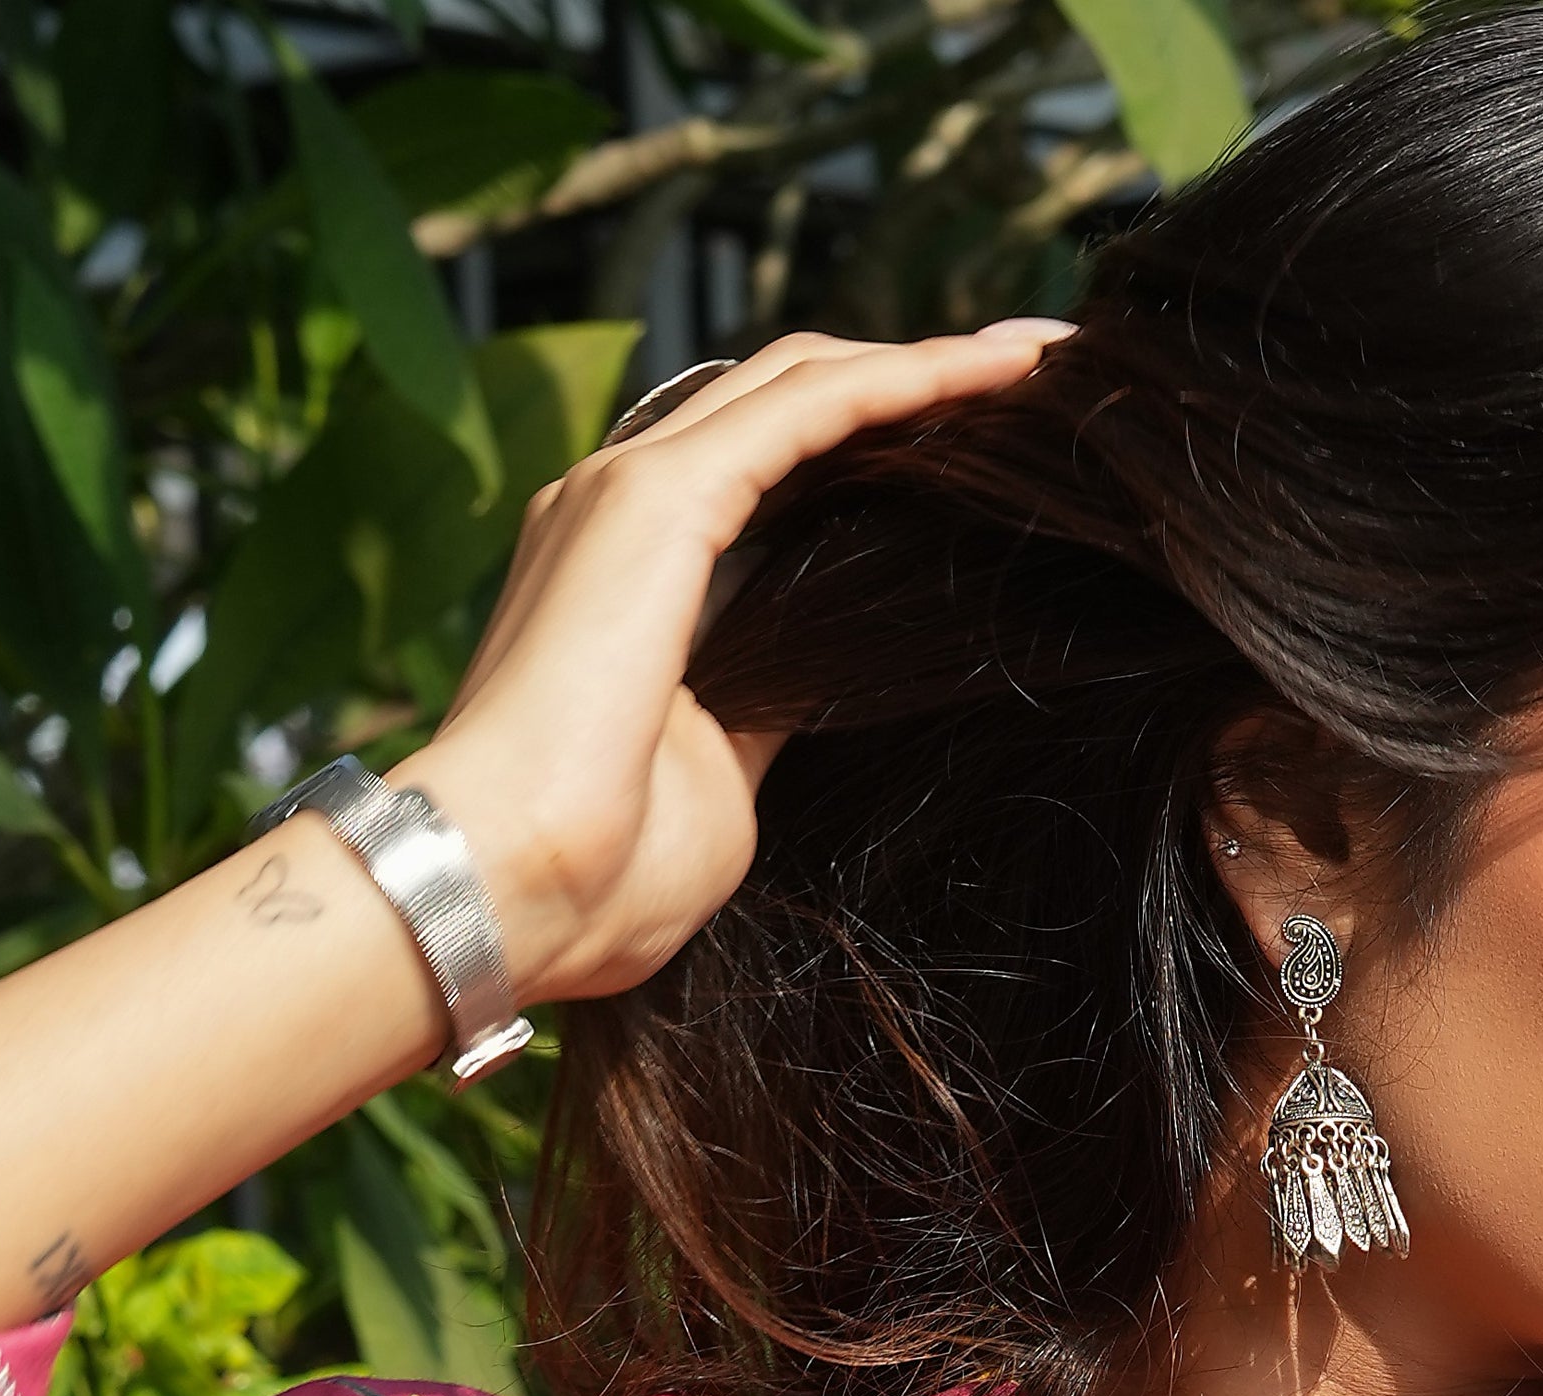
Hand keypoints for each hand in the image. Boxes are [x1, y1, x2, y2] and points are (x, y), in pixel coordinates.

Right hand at [408, 322, 1068, 1004]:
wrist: (506, 890)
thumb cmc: (600, 876)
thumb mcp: (725, 781)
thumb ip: (772, 707)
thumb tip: (827, 682)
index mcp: (636, 571)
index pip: (773, 470)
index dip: (875, 447)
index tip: (980, 457)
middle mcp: (624, 504)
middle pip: (794, 401)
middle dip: (914, 380)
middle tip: (1032, 377)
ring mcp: (633, 486)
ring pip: (806, 383)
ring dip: (927, 365)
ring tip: (1036, 359)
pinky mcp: (660, 495)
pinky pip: (812, 407)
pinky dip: (908, 380)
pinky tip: (997, 371)